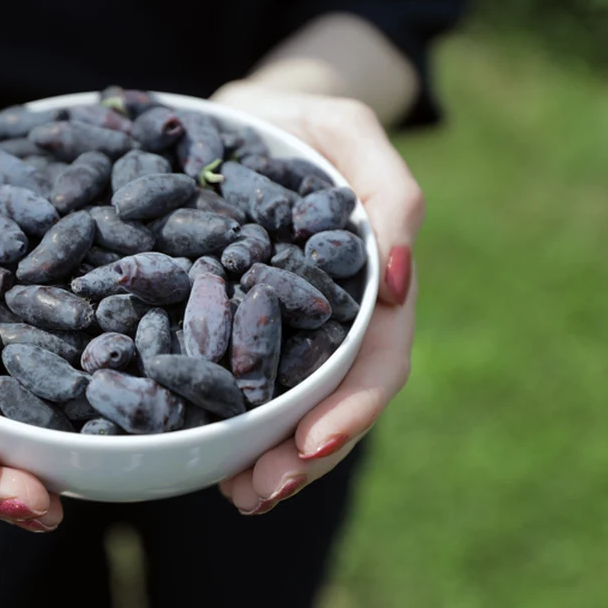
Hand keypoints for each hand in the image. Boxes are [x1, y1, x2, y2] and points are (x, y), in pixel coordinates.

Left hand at [211, 82, 422, 514]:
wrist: (237, 113)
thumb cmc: (296, 115)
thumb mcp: (343, 125)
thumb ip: (387, 189)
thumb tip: (400, 279)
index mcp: (365, 283)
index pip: (375, 359)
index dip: (351, 408)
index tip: (308, 444)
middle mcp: (330, 318)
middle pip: (332, 402)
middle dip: (303, 455)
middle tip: (258, 494)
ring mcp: (283, 328)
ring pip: (288, 408)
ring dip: (270, 460)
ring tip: (236, 494)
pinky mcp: (235, 328)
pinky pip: (239, 385)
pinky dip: (229, 425)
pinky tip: (208, 460)